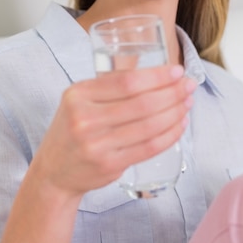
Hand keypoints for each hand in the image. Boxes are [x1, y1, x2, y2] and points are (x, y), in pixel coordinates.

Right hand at [32, 64, 195, 197]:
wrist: (54, 171)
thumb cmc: (72, 130)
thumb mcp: (79, 100)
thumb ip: (108, 87)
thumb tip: (155, 71)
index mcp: (78, 95)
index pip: (126, 81)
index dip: (157, 76)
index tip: (177, 71)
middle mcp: (85, 119)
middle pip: (142, 103)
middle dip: (173, 92)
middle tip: (189, 85)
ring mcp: (97, 144)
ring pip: (149, 126)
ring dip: (175, 112)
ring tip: (187, 102)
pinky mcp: (109, 165)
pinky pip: (149, 148)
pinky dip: (169, 135)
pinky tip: (179, 124)